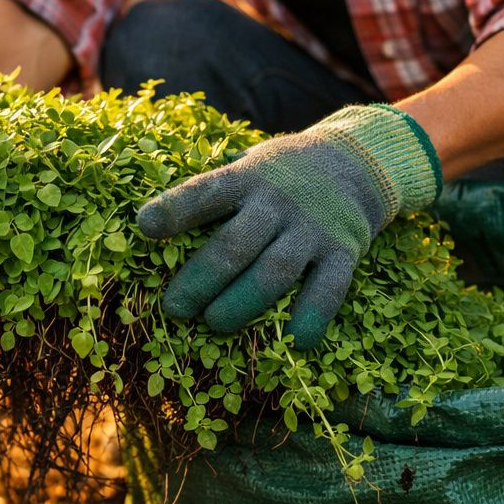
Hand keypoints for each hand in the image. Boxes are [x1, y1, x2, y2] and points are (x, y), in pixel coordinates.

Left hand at [138, 104, 440, 347]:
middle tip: (174, 308)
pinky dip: (311, 317)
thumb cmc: (281, 175)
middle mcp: (278, 202)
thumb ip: (215, 193)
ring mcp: (312, 228)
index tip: (144, 226)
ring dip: (241, 304)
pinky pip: (328, 289)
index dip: (175, 210)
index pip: (205, 193)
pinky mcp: (344, 250)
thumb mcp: (248, 166)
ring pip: (274, 272)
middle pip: (234, 245)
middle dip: (200, 280)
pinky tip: (294, 341)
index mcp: (246, 178)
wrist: (359, 162)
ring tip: (215, 324)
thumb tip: (151, 229)